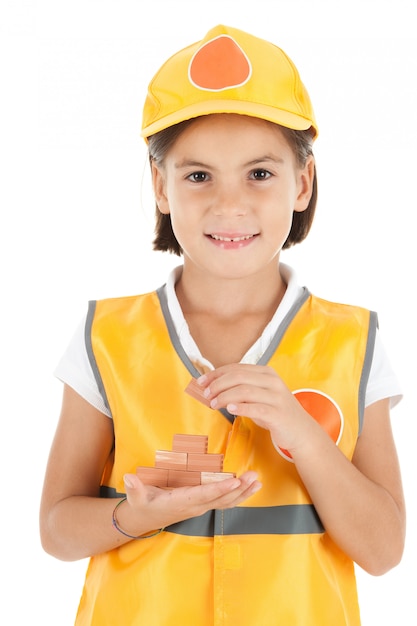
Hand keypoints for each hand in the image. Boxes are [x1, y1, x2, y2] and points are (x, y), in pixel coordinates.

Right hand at [120, 469, 261, 534]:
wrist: (143, 519)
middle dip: (238, 489)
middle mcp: (194, 506)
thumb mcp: (135, 497)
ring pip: (226, 502)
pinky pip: (224, 502)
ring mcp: (200, 507)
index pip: (203, 495)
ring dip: (243, 492)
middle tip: (253, 476)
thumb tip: (129, 478)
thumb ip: (134, 488)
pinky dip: (239, 495)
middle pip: (220, 499)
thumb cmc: (141, 504)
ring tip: (257, 481)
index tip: (234, 482)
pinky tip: (251, 487)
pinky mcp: (203, 505)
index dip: (219, 489)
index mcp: (180, 502)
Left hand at [197, 363, 316, 454]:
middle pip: (239, 377)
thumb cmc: (274, 412)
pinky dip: (241, 407)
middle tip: (206, 394)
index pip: (236, 368)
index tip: (201, 381)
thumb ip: (240, 389)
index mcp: (266, 373)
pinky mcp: (278, 414)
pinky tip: (230, 409)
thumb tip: (211, 387)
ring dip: (225, 396)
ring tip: (213, 403)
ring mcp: (276, 397)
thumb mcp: (258, 396)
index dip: (216, 374)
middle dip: (218, 384)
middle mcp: (272, 381)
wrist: (300, 431)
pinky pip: (256, 408)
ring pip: (245, 391)